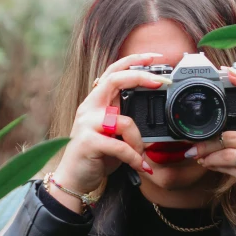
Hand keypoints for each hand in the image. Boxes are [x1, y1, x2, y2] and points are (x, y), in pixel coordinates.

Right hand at [52, 53, 169, 209]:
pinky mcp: (88, 142)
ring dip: (139, 141)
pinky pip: (120, 147)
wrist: (73, 179)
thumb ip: (123, 114)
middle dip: (141, 77)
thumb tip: (150, 101)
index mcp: (97, 101)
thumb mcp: (112, 131)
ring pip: (125, 121)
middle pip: (115, 80)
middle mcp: (90, 108)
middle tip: (161, 82)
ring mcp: (87, 124)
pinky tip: (140, 166)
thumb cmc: (96, 154)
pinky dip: (134, 158)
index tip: (154, 56)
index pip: (113, 71)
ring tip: (141, 155)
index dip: (133, 60)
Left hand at [187, 66, 235, 228]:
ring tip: (196, 154)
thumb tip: (226, 142)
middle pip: (233, 132)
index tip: (230, 72)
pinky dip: (215, 165)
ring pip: (228, 148)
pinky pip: (231, 166)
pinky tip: (208, 165)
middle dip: (209, 138)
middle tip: (192, 141)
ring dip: (207, 153)